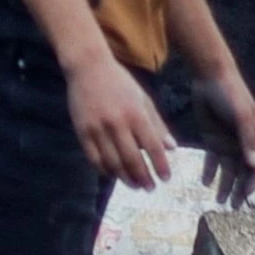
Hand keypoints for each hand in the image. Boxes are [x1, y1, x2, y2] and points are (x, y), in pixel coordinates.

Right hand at [67, 53, 175, 189]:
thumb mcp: (144, 99)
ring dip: (125, 178)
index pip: (153, 147)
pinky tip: (113, 174)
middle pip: (133, 159)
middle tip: (150, 188)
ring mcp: (97, 128)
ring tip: (134, 185)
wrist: (87, 66)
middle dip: (144, 177)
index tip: (166, 178)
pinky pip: (93, 157)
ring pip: (113, 162)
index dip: (161, 166)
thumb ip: (158, 124)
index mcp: (136, 114)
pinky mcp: (82, 131)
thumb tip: (172, 149)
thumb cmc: (120, 82)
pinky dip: (104, 170)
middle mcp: (117, 123)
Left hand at [190, 72, 254, 204]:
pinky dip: (210, 171)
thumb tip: (252, 165)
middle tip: (231, 206)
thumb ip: (247, 139)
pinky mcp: (213, 138)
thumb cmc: (231, 94)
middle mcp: (244, 143)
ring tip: (218, 200)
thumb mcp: (242, 115)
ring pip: (228, 169)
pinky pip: (213, 159)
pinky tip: (205, 182)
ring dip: (225, 184)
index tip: (245, 196)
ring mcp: (229, 142)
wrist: (210, 76)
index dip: (253, 182)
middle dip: (239, 189)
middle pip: (243, 172)